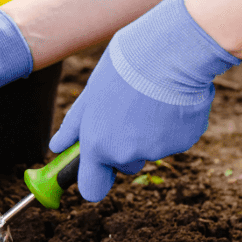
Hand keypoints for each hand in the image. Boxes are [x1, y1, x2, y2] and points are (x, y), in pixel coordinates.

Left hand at [49, 0, 240, 201]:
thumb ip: (75, 125)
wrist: (169, 53)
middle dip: (124, 147)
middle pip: (124, 165)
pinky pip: (174, 139)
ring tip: (150, 98)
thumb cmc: (124, 68)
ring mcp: (158, 150)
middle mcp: (126, 154)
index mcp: (98, 144)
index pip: (91, 188)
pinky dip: (171, 124)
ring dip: (149, 132)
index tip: (96, 172)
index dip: (94, 180)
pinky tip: (171, 99)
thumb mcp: (91, 94)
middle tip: (127, 112)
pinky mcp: (185, 142)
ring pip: (150, 149)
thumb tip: (56, 146)